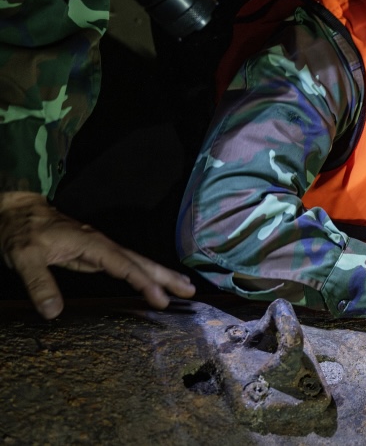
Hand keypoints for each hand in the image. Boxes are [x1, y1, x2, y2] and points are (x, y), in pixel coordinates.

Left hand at [0, 191, 195, 318]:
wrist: (18, 211)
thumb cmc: (22, 231)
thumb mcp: (24, 257)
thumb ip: (39, 283)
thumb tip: (53, 313)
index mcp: (91, 243)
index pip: (124, 266)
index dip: (144, 283)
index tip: (161, 299)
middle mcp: (101, 245)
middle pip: (140, 261)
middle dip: (165, 276)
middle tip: (189, 291)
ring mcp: (100, 248)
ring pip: (136, 261)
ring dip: (160, 274)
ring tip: (183, 286)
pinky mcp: (95, 252)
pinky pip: (126, 264)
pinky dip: (144, 272)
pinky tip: (151, 280)